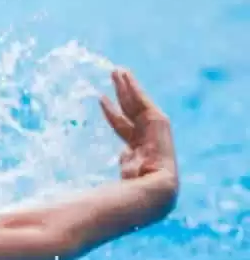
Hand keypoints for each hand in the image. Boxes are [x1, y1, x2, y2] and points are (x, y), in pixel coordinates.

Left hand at [99, 68, 176, 182]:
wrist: (154, 187)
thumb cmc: (133, 189)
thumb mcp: (120, 175)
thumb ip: (117, 165)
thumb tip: (116, 160)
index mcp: (136, 149)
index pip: (122, 125)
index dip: (112, 112)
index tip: (102, 99)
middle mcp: (146, 136)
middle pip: (130, 109)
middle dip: (122, 93)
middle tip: (114, 76)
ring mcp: (153, 128)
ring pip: (135, 101)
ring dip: (127, 85)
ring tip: (117, 70)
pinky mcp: (157, 120)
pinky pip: (140, 99)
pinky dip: (132, 87)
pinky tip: (124, 75)